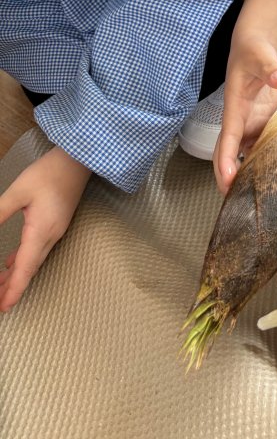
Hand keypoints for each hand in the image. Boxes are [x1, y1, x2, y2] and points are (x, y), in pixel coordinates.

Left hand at [0, 147, 90, 311]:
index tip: (4, 307)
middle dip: (13, 287)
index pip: (25, 267)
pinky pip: (39, 249)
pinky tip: (13, 262)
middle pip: (30, 268)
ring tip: (1, 286)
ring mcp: (56, 229)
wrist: (78, 160)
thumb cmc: (50, 173)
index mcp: (41, 230)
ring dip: (18, 274)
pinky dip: (24, 260)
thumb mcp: (18, 191)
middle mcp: (51, 235)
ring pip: (34, 260)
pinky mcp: (56, 222)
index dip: (14, 289)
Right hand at [213, 35, 276, 193]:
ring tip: (250, 201)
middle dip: (227, 176)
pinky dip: (261, 163)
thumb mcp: (263, 55)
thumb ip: (271, 67)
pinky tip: (271, 180)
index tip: (227, 179)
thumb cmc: (255, 50)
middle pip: (228, 153)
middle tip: (233, 202)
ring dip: (242, 175)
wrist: (255, 48)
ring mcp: (249, 123)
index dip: (226, 159)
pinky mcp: (260, 123)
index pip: (228, 137)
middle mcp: (239, 120)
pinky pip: (258, 147)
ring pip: (241, 155)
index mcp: (235, 107)